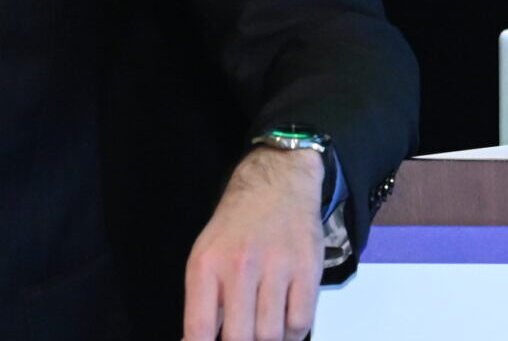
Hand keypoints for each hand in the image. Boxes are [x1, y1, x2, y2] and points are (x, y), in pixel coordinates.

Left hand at [182, 146, 325, 340]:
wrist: (277, 182)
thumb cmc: (236, 226)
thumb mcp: (206, 255)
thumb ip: (203, 302)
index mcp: (206, 265)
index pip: (199, 329)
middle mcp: (240, 266)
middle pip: (239, 339)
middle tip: (244, 336)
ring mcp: (276, 267)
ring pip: (272, 336)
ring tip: (264, 331)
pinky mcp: (308, 268)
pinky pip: (301, 323)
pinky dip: (293, 333)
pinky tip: (285, 321)